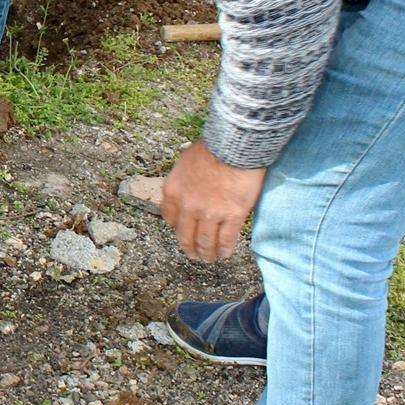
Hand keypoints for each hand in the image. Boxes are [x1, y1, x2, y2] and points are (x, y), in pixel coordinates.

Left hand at [161, 140, 266, 262]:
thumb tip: (189, 188)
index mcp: (172, 191)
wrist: (234, 145)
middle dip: (190, 248)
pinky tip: (225, 254)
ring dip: (207, 254)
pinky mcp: (232, 216)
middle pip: (186, 235)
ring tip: (210, 259)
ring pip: (205, 242)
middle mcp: (187, 206)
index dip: (177, 229)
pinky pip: (226, 240)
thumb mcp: (185, 161)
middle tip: (195, 255)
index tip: (183, 233)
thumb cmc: (212, 147)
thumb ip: (184, 180)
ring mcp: (209, 213)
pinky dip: (225, 250)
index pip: (170, 219)